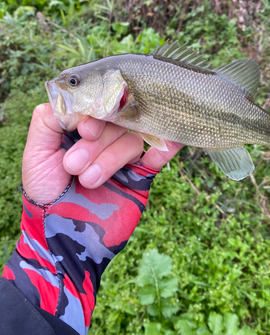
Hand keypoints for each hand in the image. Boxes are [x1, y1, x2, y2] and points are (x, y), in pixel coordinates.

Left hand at [22, 104, 182, 202]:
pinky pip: (160, 154)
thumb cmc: (46, 191)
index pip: (98, 105)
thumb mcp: (38, 152)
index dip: (95, 115)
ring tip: (87, 181)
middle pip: (117, 122)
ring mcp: (124, 155)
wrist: (60, 234)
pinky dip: (165, 149)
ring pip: (132, 140)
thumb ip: (50, 119)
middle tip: (73, 165)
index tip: (83, 131)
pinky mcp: (140, 173)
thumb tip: (76, 100)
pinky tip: (159, 155)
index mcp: (83, 126)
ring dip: (109, 159)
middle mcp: (105, 137)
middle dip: (96, 144)